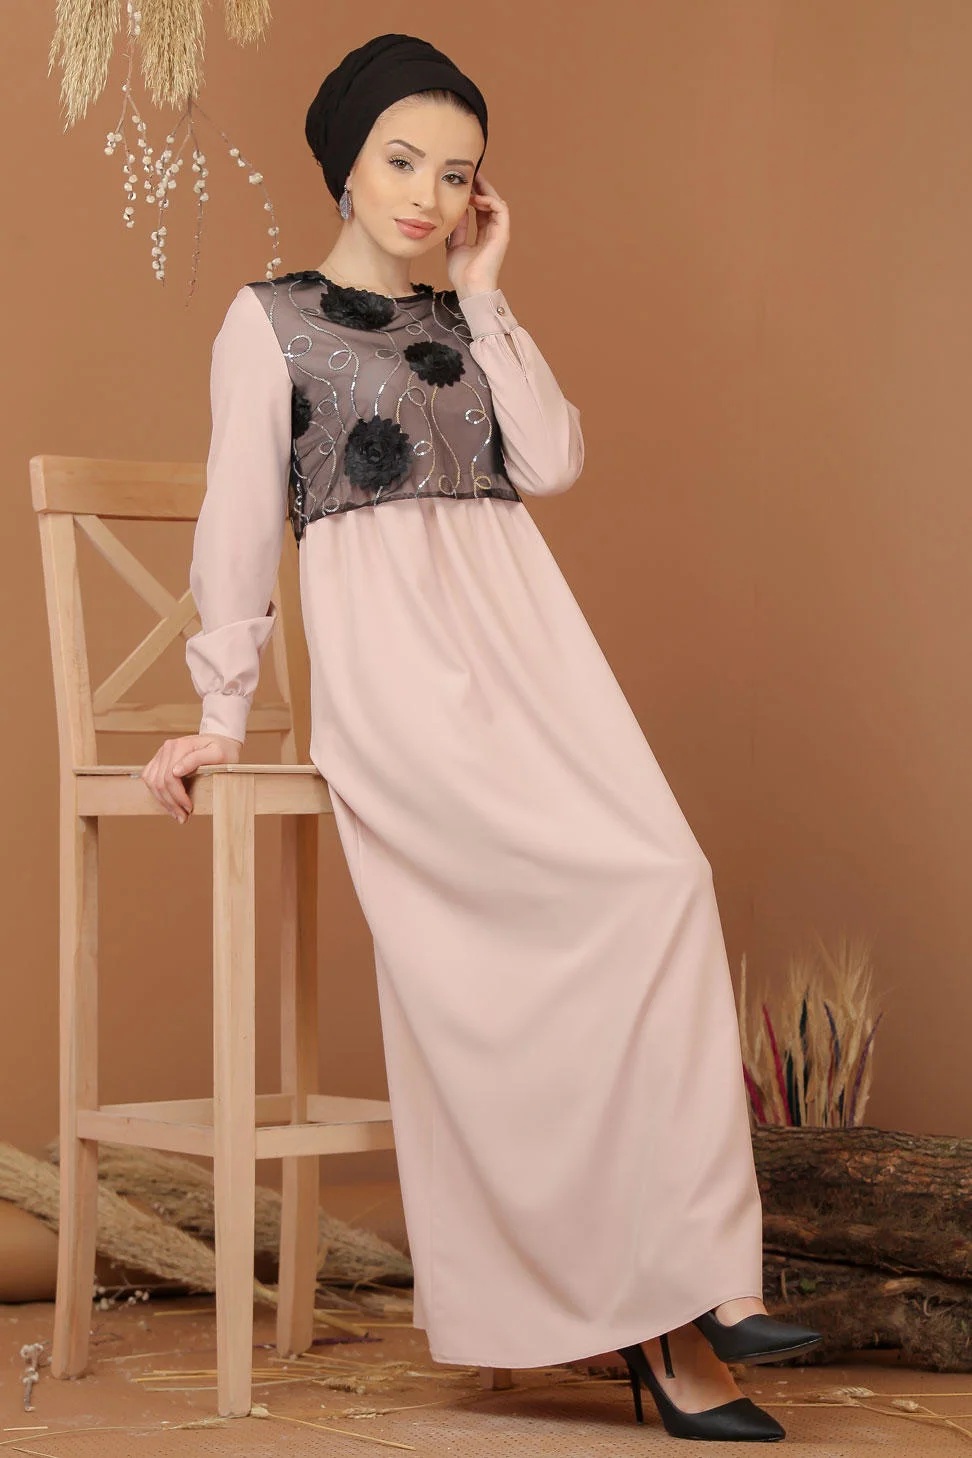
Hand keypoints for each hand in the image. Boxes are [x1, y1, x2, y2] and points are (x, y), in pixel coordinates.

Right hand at [139, 732, 241, 821]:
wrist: (221, 741)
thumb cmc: (222, 749)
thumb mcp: (217, 754)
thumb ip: (196, 760)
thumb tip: (175, 772)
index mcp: (180, 746)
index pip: (170, 777)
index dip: (178, 797)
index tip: (190, 809)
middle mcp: (167, 748)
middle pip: (159, 782)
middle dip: (170, 803)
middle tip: (183, 817)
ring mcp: (161, 753)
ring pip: (151, 782)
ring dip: (162, 801)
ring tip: (176, 814)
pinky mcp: (159, 760)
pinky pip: (150, 779)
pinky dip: (157, 794)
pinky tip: (169, 803)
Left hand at [446, 174, 508, 297]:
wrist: (470, 288)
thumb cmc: (462, 274)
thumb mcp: (454, 245)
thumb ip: (457, 229)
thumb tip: (457, 211)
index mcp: (484, 235)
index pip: (481, 209)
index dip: (474, 195)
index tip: (463, 184)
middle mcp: (493, 232)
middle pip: (490, 202)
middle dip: (481, 186)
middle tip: (470, 173)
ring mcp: (499, 232)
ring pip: (497, 202)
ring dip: (486, 190)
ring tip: (473, 181)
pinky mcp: (502, 234)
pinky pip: (500, 209)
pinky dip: (490, 200)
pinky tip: (476, 198)